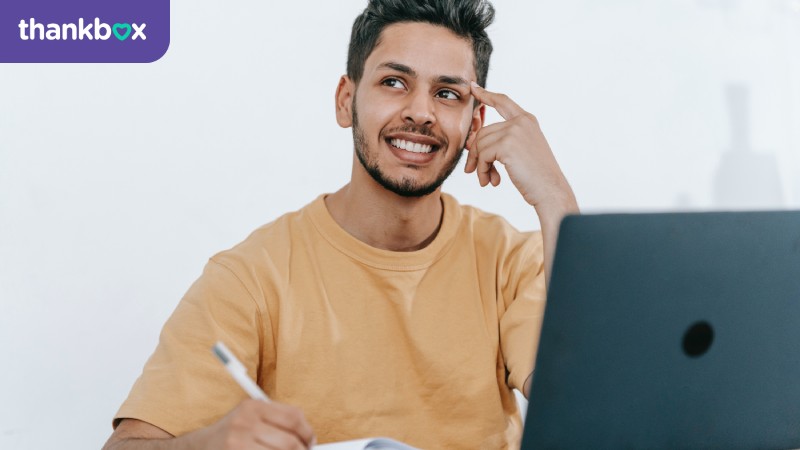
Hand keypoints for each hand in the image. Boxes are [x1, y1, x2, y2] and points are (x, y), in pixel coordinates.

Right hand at [201, 399, 315, 449]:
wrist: (199, 447)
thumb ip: (276, 420)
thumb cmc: (232, 434)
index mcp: (253, 407)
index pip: (293, 417)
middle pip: (290, 442)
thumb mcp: (250, 417)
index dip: (307, 432)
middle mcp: (245, 423)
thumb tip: (308, 438)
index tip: (310, 442)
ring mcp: (238, 443)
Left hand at [465, 82, 574, 211]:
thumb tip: (471, 142)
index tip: (473, 88)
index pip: (503, 102)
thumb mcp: (521, 152)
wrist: (550, 190)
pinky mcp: (507, 144)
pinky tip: (490, 181)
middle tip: (474, 172)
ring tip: (486, 180)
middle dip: (476, 154)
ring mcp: (514, 131)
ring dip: (480, 165)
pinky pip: (482, 155)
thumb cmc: (536, 176)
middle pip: (483, 132)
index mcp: (527, 120)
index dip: (486, 95)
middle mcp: (521, 122)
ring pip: (480, 144)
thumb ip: (502, 141)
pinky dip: (482, 170)